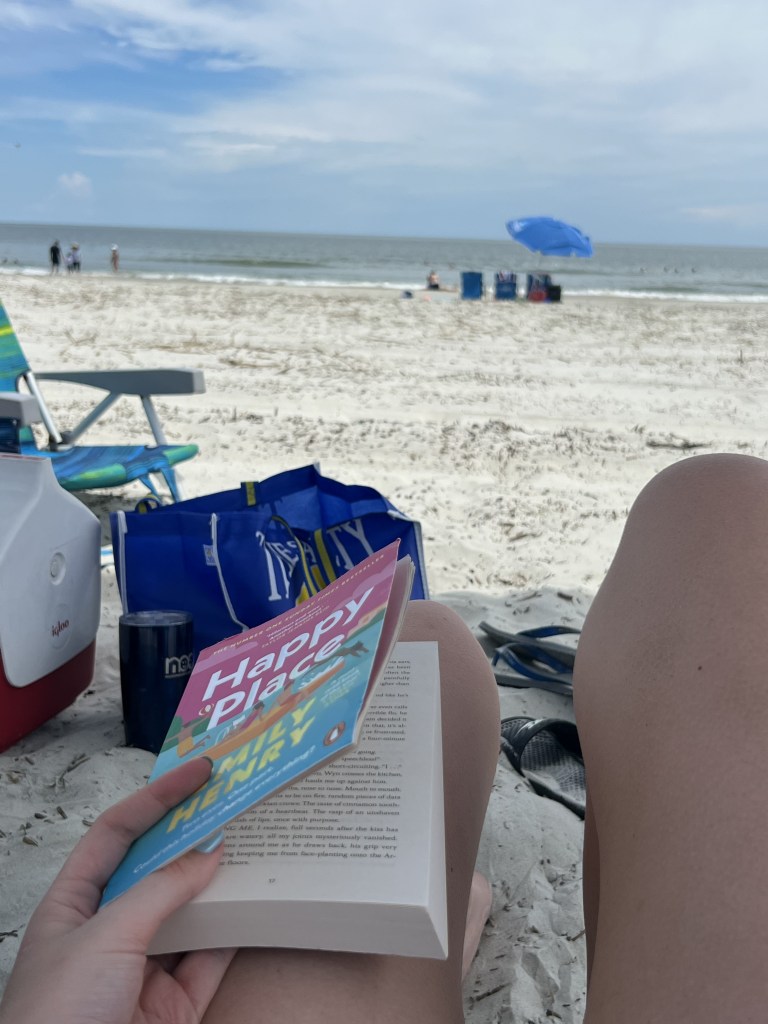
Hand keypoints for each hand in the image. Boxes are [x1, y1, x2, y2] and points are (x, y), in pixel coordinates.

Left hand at [0, 757, 234, 1023]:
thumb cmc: (59, 1016)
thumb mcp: (105, 937)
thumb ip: (161, 892)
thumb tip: (209, 853)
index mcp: (73, 905)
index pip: (117, 833)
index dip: (156, 798)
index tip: (199, 771)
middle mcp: (108, 932)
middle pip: (158, 870)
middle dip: (194, 839)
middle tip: (236, 803)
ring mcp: (143, 970)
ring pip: (190, 913)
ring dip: (221, 884)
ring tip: (258, 846)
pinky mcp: (173, 1007)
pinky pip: (211, 959)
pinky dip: (237, 933)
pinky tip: (260, 905)